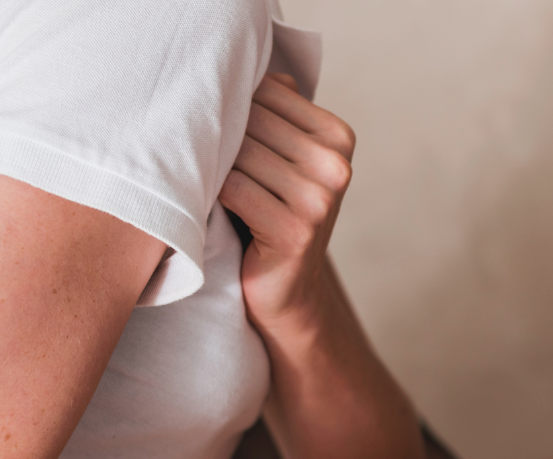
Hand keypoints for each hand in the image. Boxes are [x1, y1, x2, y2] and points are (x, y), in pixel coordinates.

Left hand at [219, 73, 354, 332]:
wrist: (287, 294)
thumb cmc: (273, 220)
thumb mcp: (283, 160)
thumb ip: (277, 113)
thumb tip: (252, 70)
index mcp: (339, 138)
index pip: (268, 92)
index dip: (236, 112)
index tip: (230, 142)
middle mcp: (336, 166)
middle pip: (252, 121)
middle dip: (225, 141)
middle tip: (214, 169)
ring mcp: (319, 200)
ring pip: (240, 154)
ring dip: (217, 171)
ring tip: (213, 190)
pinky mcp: (295, 231)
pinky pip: (235, 190)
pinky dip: (216, 198)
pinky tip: (216, 211)